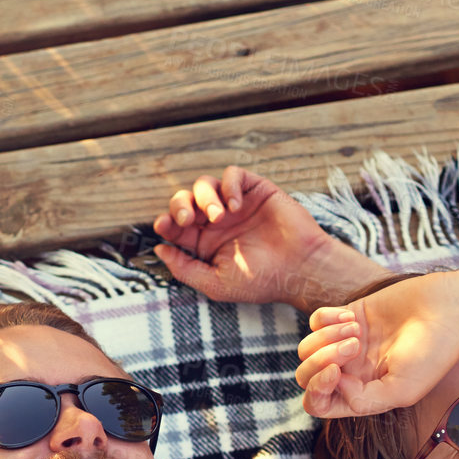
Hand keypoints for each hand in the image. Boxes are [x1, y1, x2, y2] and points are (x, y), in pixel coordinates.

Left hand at [151, 165, 384, 309]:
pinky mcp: (255, 190)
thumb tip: (159, 249)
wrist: (299, 269)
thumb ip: (184, 268)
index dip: (166, 222)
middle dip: (179, 206)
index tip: (164, 226)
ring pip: (204, 185)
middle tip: (187, 220)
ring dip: (204, 197)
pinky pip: (232, 175)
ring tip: (218, 216)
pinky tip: (235, 205)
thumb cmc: (261, 282)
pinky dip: (228, 185)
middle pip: (184, 201)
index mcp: (205, 243)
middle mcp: (217, 222)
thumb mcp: (215, 283)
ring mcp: (235, 205)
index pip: (175, 226)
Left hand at [294, 272, 458, 417]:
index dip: (317, 391)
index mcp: (361, 395)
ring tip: (356, 330)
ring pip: (307, 347)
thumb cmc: (432, 354)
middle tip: (354, 346)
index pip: (319, 404)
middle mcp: (350, 372)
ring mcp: (346, 344)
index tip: (337, 371)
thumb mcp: (401, 391)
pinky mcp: (347, 316)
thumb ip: (362, 401)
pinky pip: (316, 320)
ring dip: (327, 337)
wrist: (447, 311)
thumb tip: (333, 383)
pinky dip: (328, 318)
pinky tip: (354, 318)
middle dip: (321, 360)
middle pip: (307, 376)